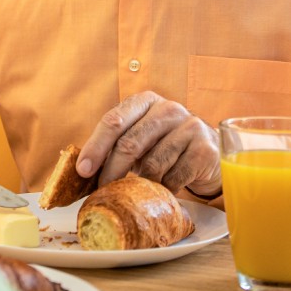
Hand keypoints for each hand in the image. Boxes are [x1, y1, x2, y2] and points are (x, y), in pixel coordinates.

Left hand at [77, 91, 220, 196]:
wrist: (208, 153)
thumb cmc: (164, 146)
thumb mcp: (140, 137)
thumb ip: (115, 145)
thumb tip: (83, 169)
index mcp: (145, 101)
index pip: (114, 121)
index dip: (96, 147)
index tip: (83, 170)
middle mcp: (169, 109)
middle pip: (130, 143)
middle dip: (111, 170)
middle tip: (102, 189)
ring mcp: (190, 127)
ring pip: (153, 164)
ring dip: (143, 183)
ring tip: (141, 189)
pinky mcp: (205, 149)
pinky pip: (174, 178)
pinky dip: (165, 189)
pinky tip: (165, 188)